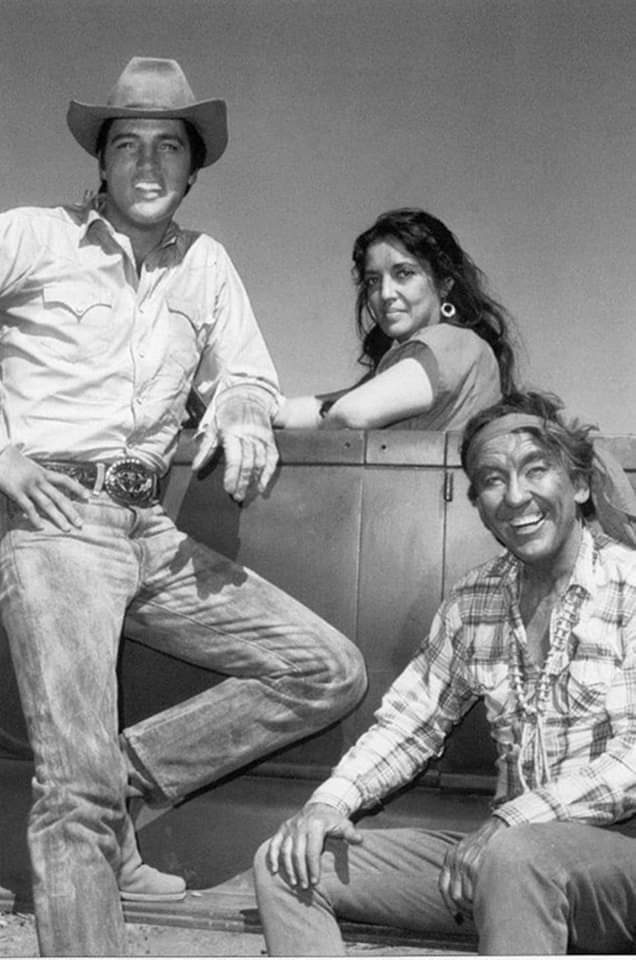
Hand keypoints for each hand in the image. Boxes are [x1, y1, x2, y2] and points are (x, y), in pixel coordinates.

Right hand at [0, 446, 88, 530]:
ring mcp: (28, 486)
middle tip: (81, 524)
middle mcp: (39, 480)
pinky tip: (40, 527)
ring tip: (67, 528)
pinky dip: (34, 518)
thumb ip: (38, 474)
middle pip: (60, 497)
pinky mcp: (16, 491)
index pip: (65, 480)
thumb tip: (46, 482)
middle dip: (71, 511)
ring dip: (58, 517)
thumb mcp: (29, 465)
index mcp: (43, 472)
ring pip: (47, 504)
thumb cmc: (11, 459)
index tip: (88, 496)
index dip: (78, 488)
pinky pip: (28, 507)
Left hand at [192, 387, 277, 501]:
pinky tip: (262, 486)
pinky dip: (268, 473)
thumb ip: (205, 449)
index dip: (232, 476)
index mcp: (232, 433)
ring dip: (254, 480)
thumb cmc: (227, 413)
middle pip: (248, 464)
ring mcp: (261, 437)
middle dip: (242, 482)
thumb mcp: (213, 428)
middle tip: (237, 497)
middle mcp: (249, 435)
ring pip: (260, 463)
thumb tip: (196, 468)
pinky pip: (272, 458)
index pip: (235, 459)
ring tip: (247, 494)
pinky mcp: (270, 439)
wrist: (247, 395)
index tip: (228, 489)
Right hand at [266, 802, 362, 888]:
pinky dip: (272, 857)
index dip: (313, 867)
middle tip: (305, 888)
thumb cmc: (333, 821)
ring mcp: (289, 827)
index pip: (312, 850)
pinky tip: (274, 870)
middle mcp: (300, 825)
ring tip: (294, 883)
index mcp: (316, 825)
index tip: (315, 882)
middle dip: (301, 872)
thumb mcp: (344, 824)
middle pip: (297, 853)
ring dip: (288, 868)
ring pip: (285, 851)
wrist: (319, 806)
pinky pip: (274, 844)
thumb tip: (359, 840)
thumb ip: (350, 833)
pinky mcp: (282, 829)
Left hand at [438, 816, 507, 919]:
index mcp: (450, 857)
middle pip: (454, 895)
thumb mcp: (465, 850)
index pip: (443, 887)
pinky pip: (474, 891)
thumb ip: (458, 868)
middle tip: (474, 916)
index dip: (449, 906)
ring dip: (473, 907)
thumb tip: (457, 897)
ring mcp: (464, 862)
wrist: (497, 828)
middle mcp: (454, 859)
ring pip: (465, 896)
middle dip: (464, 909)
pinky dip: (480, 901)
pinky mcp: (475, 866)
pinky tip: (486, 902)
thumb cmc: (483, 843)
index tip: (457, 918)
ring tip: (482, 910)